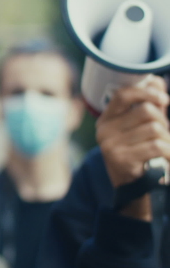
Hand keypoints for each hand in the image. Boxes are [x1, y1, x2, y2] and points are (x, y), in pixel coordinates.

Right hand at [97, 75, 169, 219]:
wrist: (131, 186)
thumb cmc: (138, 150)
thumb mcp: (138, 127)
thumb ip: (147, 104)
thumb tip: (157, 82)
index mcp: (105, 119)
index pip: (122, 95)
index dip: (145, 92)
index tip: (163, 99)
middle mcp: (104, 131)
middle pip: (145, 111)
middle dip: (163, 120)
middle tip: (164, 131)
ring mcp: (111, 146)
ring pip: (154, 129)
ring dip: (168, 138)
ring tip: (165, 147)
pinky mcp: (123, 160)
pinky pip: (157, 146)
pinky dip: (169, 151)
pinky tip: (167, 157)